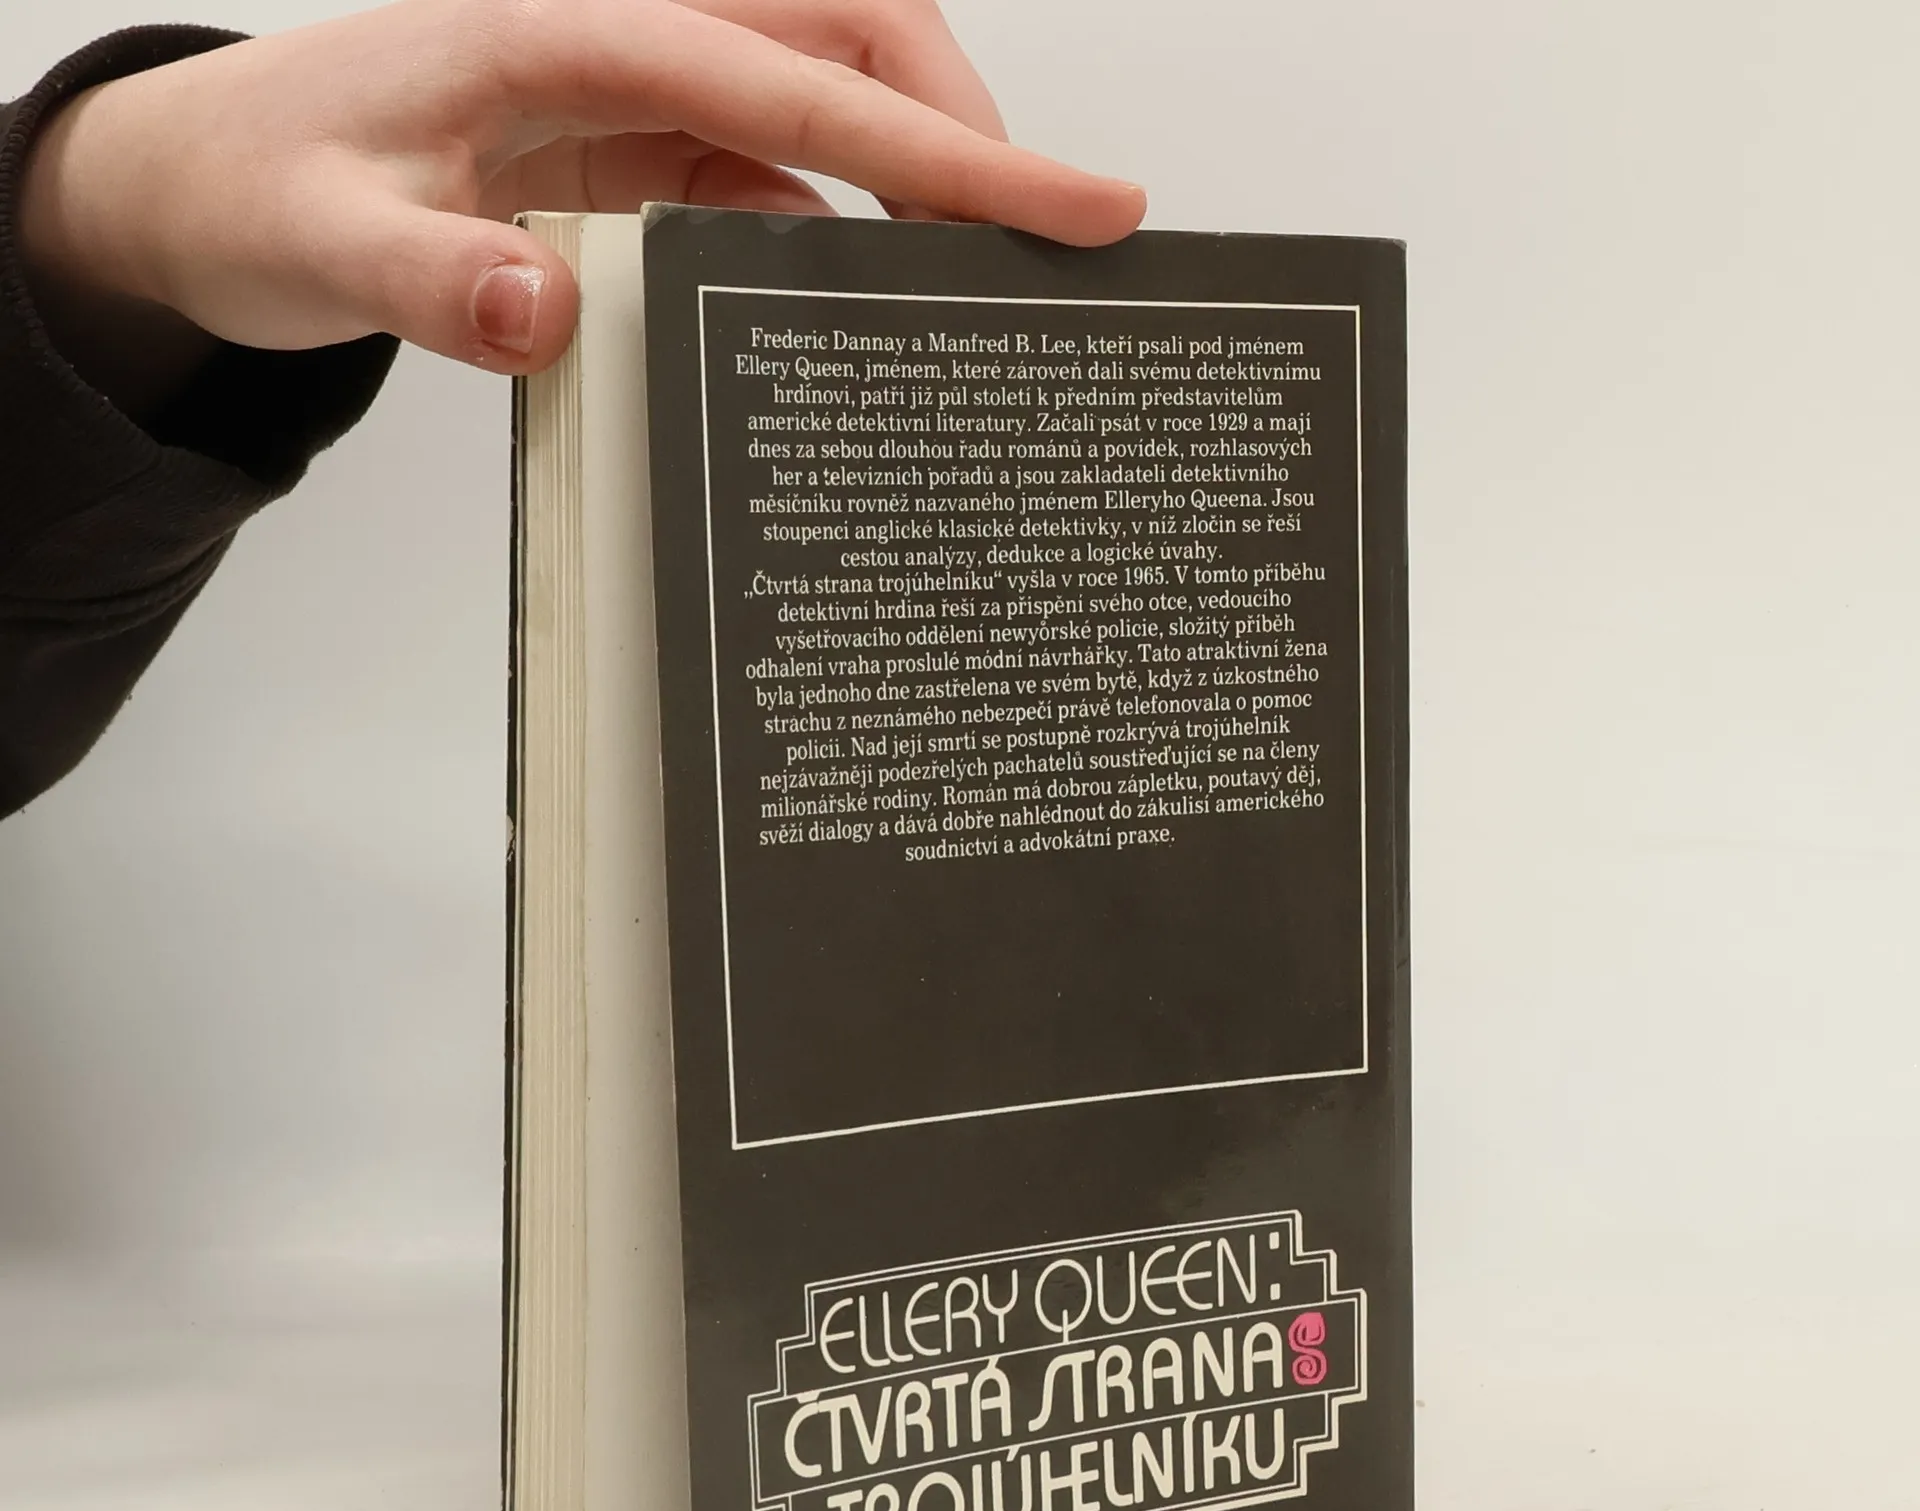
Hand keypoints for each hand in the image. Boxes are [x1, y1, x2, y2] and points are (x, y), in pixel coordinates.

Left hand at [19, 0, 1145, 389]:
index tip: (1073, 201)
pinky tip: (856, 313)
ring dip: (913, 188)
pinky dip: (835, 237)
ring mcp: (642, 95)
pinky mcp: (639, 151)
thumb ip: (425, 282)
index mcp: (576, 30)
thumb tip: (538, 311)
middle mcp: (630, 40)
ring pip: (827, 110)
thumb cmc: (262, 183)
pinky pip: (773, 178)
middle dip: (965, 133)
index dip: (950, 151)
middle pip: (853, 44)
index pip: (804, 81)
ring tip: (978, 291)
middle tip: (1053, 242)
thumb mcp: (322, 240)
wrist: (213, 180)